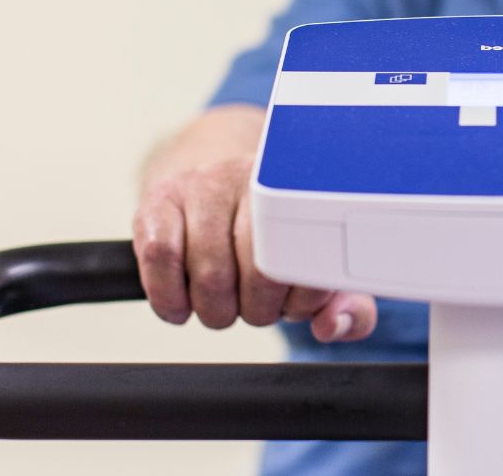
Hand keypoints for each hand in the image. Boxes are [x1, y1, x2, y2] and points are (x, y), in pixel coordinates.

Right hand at [133, 155, 376, 341]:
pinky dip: (171, 299)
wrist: (212, 187)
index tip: (295, 304)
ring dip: (217, 310)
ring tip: (225, 301)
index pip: (305, 257)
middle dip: (258, 310)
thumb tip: (332, 325)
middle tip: (257, 306)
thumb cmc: (270, 237)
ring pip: (209, 274)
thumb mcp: (316, 266)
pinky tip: (184, 304)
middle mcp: (247, 177)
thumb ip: (344, 303)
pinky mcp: (158, 202)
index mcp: (296, 190)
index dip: (300, 299)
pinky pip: (161, 260)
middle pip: (257, 272)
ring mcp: (199, 185)